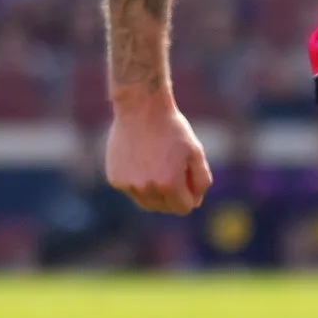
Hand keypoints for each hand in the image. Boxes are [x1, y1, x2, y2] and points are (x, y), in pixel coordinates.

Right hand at [102, 94, 210, 213]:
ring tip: (156, 165)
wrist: (141, 108)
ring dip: (154, 191)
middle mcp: (147, 188)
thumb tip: (195, 203)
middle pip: (164, 208)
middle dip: (172, 195)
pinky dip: (137, 182)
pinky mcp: (115, 179)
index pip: (184, 208)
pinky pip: (131, 190)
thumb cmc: (172, 129)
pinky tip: (140, 160)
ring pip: (146, 202)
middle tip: (172, 169)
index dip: (190, 196)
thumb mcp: (196, 152)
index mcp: (170, 184)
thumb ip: (201, 181)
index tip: (187, 177)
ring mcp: (128, 185)